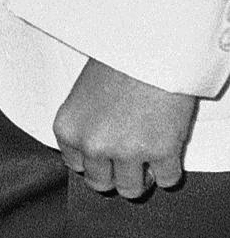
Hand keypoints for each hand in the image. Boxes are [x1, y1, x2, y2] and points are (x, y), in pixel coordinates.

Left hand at [53, 59, 199, 196]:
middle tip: (128, 159)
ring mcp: (127, 151)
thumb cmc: (118, 63)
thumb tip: (96, 150)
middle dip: (115, 174)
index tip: (105, 155)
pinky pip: (167, 179)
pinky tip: (167, 152)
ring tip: (147, 158)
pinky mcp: (161, 153)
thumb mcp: (84, 94)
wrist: (151, 48)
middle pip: (99, 183)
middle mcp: (93, 145)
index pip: (75, 164)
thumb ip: (87, 125)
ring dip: (141, 177)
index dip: (94, 161)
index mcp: (68, 128)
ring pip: (131, 189)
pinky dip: (169, 170)